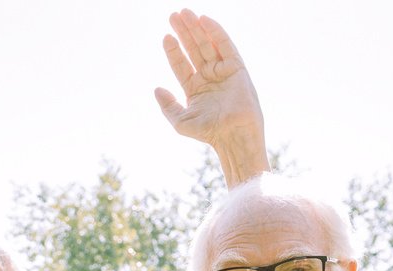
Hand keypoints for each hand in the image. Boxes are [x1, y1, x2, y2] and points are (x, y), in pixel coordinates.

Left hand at [156, 10, 262, 149]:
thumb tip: (157, 89)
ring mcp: (222, 71)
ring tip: (185, 13)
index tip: (165, 37)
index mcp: (195, 88)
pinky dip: (215, 32)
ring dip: (196, 28)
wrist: (233, 135)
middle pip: (193, 49)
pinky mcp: (236, 67)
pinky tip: (204, 20)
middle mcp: (209, 77)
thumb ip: (167, 105)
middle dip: (183, 32)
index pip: (181, 64)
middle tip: (173, 15)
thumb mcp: (180, 121)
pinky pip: (225, 45)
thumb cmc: (208, 132)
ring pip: (207, 44)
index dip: (173, 50)